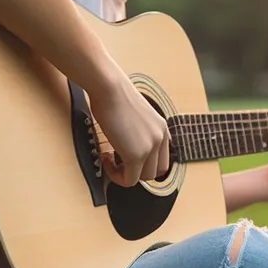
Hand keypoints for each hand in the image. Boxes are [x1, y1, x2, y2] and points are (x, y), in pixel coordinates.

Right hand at [87, 73, 169, 187]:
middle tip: (118, 162)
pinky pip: (129, 180)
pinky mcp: (136, 155)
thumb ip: (138, 131)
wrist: (109, 87)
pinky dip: (116, 176)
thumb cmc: (114, 94)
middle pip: (155, 171)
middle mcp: (160, 138)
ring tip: (110, 159)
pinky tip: (106, 159)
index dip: (145, 164)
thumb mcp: (135, 115)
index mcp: (162, 129)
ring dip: (126, 174)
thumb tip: (127, 144)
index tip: (127, 157)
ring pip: (143, 178)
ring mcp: (150, 148)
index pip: (162, 158)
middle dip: (136, 171)